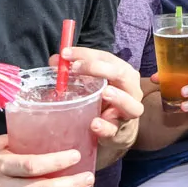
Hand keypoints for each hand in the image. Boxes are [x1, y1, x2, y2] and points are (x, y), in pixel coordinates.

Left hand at [52, 48, 144, 167]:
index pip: (107, 58)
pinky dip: (105, 127)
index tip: (66, 54)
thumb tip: (56, 61)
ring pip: (131, 105)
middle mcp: (130, 91)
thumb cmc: (101, 100)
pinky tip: (94, 124)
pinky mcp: (118, 132)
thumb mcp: (91, 83)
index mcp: (122, 73)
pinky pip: (114, 130)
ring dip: (119, 98)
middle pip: (123, 75)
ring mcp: (127, 113)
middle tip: (76, 68)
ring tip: (105, 93)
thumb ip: (75, 71)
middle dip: (100, 69)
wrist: (113, 130)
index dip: (86, 54)